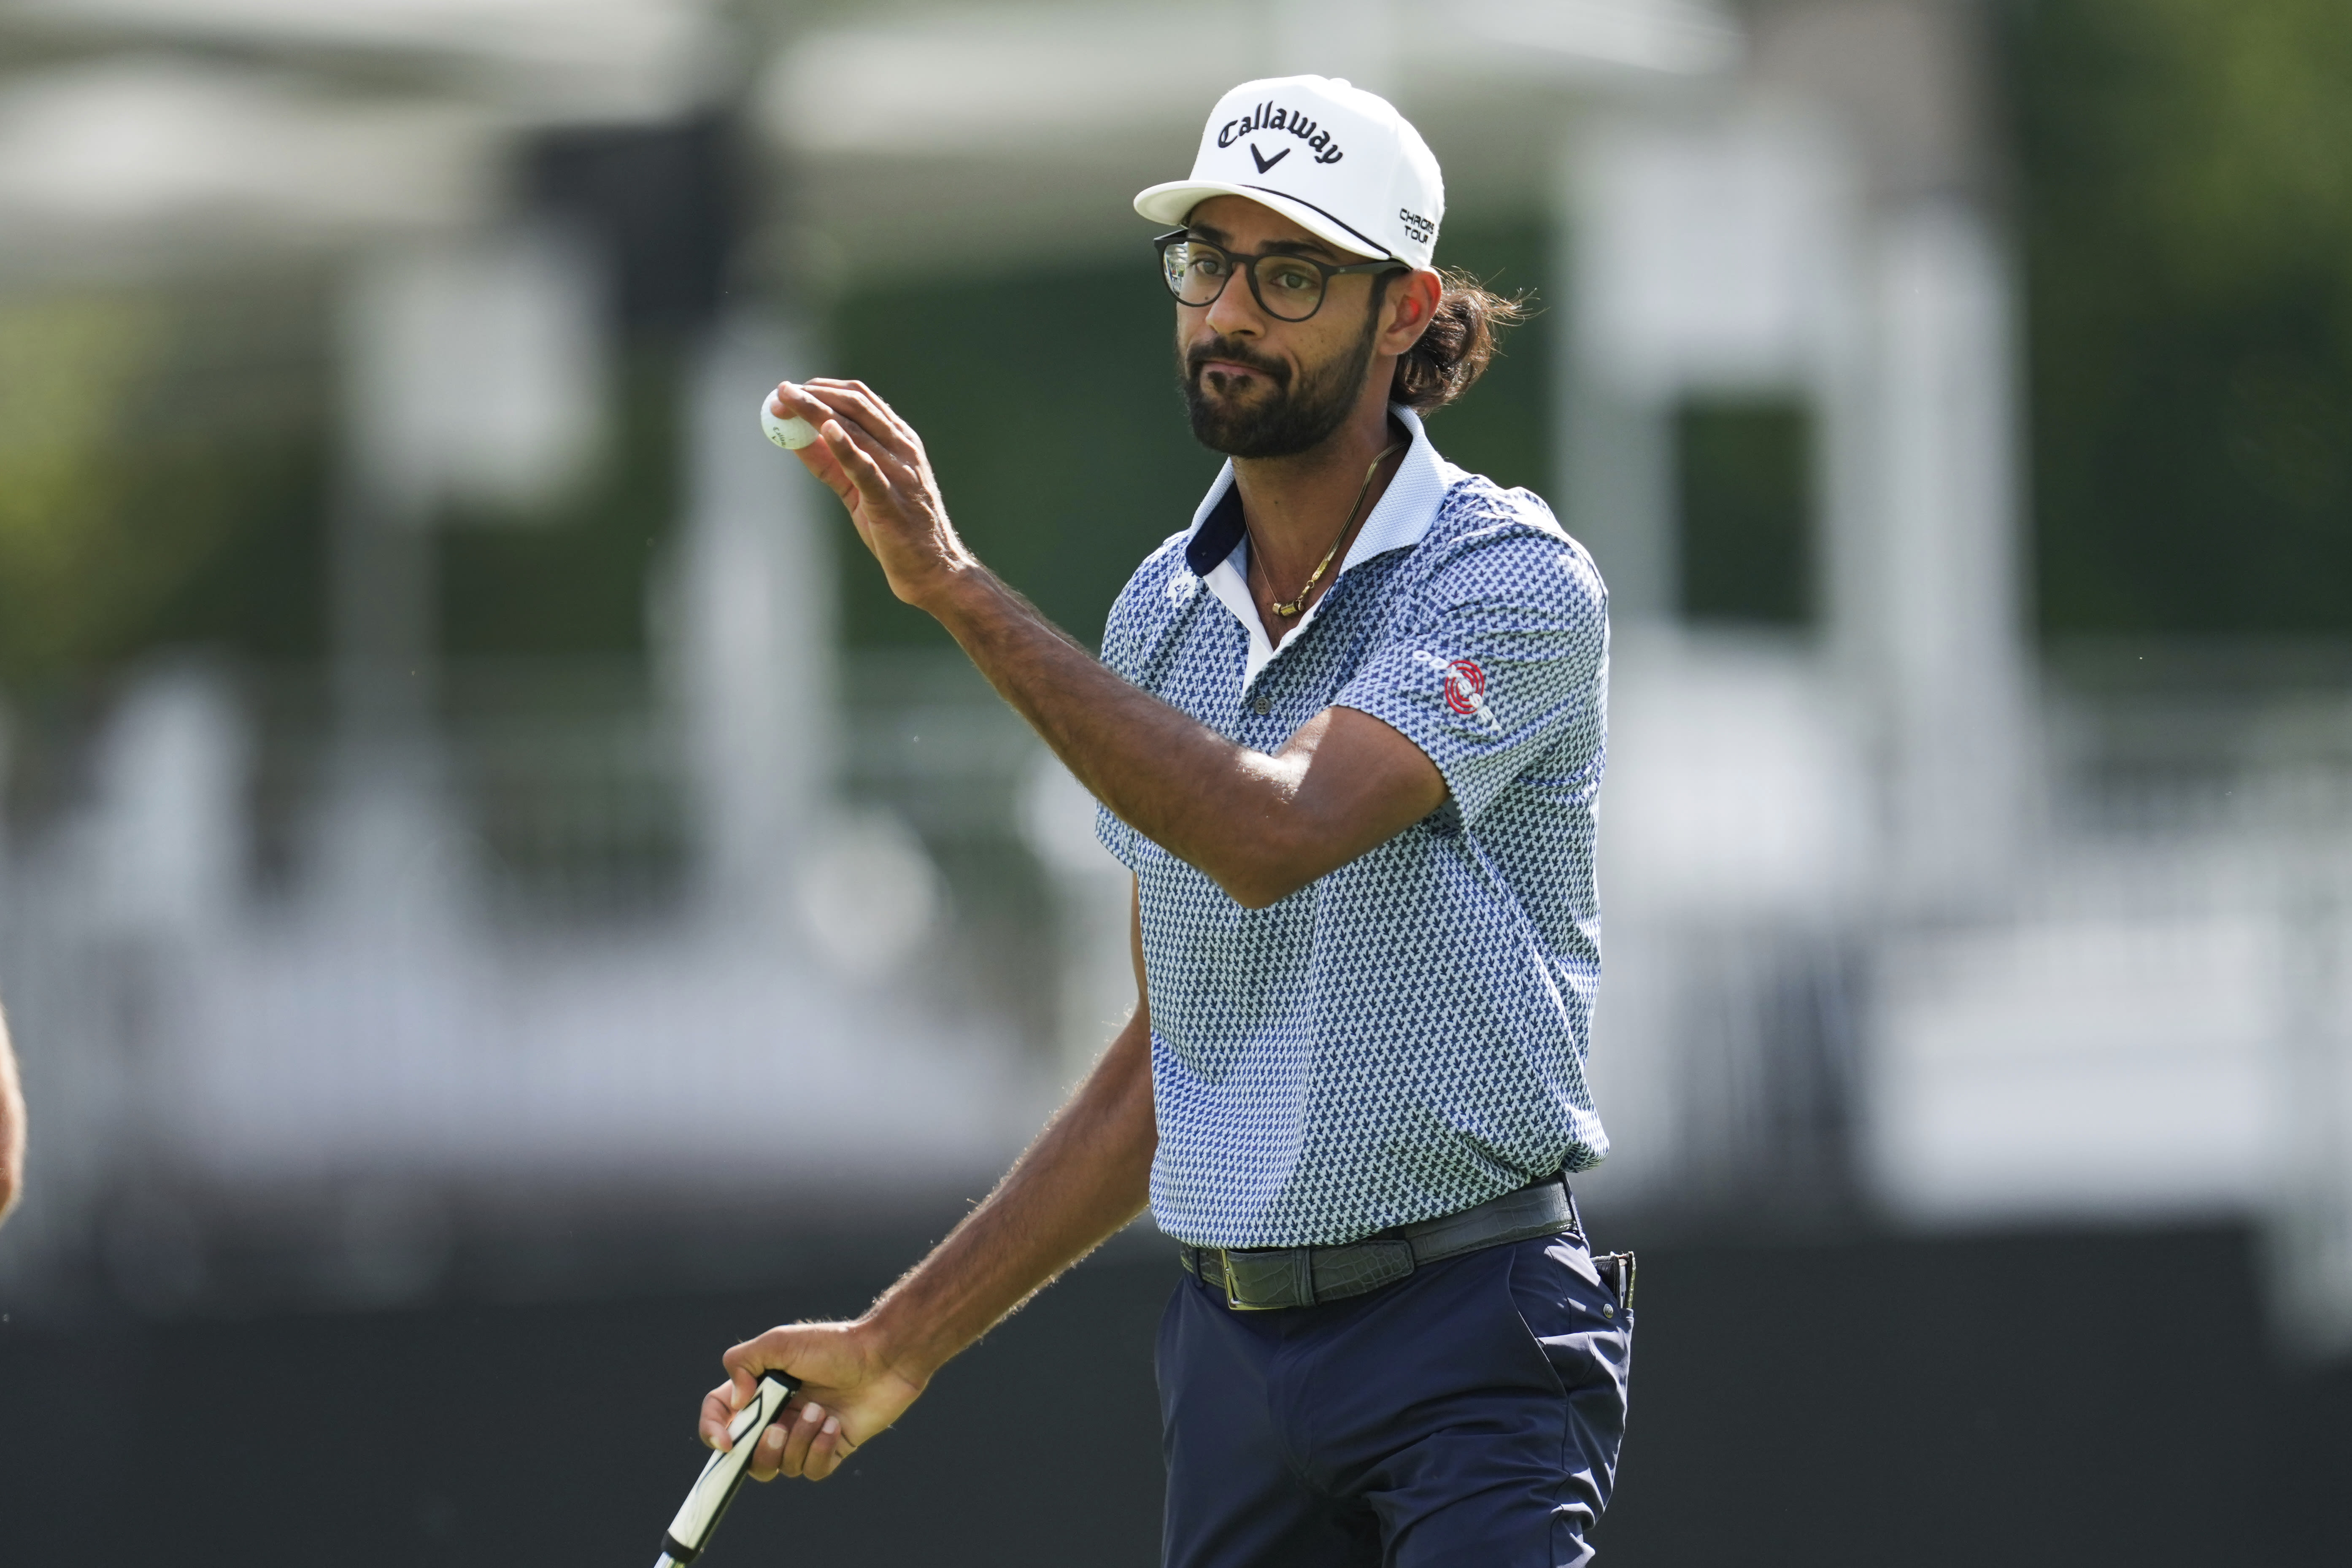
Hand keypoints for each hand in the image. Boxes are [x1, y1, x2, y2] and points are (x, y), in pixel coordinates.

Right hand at [697, 1318, 927, 1482]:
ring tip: (821, 1411)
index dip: (712, 1432)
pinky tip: (836, 1424)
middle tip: (779, 1428)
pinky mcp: (830, 1449)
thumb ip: (742, 1363)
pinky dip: (820, 1450)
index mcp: (759, 1391)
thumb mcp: (779, 1341)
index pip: (719, 1417)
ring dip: (798, 1442)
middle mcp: (777, 1415)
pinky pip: (812, 1471)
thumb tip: (735, 1402)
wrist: (884, 1356)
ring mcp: (803, 1435)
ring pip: (781, 1467)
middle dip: (760, 1450)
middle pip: (746, 1457)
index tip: (726, 1441)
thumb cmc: (833, 1345)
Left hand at [765, 379, 977, 609]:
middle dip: (815, 394)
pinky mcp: (891, 501)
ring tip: (787, 403)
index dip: (824, 388)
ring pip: (856, 430)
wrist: (932, 569)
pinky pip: (866, 469)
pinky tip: (827, 430)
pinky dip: (846, 447)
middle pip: (856, 406)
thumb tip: (794, 438)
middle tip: (781, 393)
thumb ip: (831, 462)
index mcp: (901, 441)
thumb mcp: (859, 488)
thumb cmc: (895, 527)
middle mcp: (904, 450)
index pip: (862, 399)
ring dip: (817, 413)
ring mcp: (900, 474)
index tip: (794, 388)